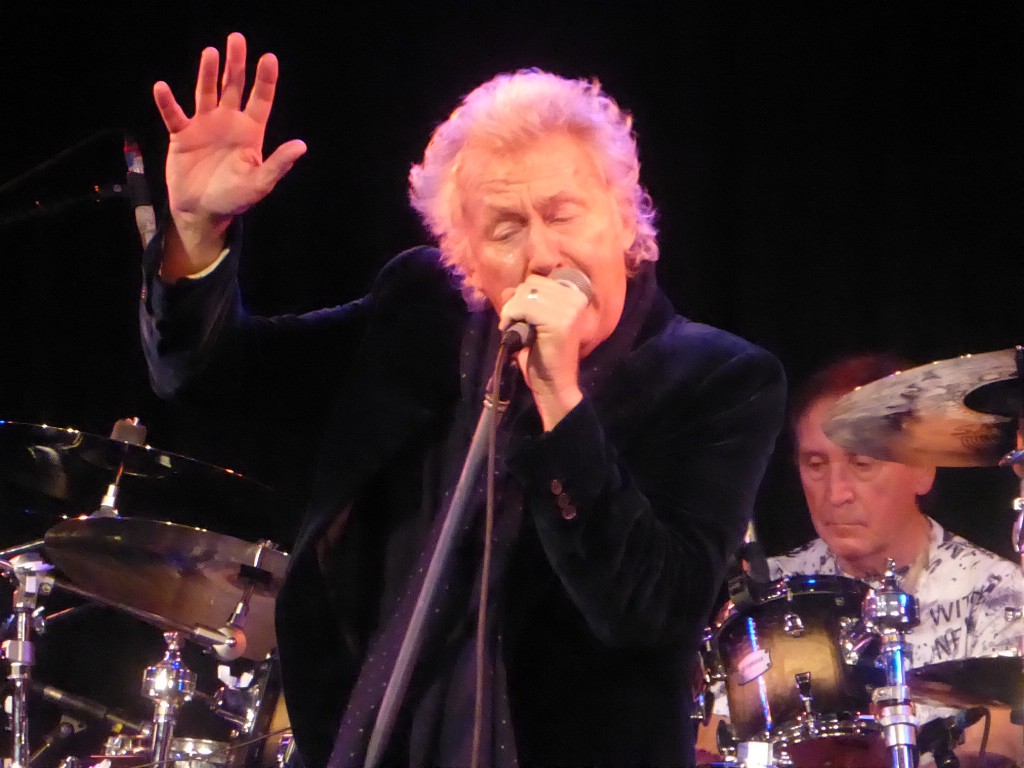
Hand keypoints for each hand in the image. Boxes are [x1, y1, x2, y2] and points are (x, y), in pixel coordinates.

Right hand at [153, 32, 306, 273]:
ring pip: (206, 93)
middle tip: (237, 38)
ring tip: (210, 53)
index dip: (265, 79)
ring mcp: (204, 126)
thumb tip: (301, 146)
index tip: (268, 57)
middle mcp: (228, 123)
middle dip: (236, 64)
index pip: (261, 100)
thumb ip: (279, 164)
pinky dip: (167, 102)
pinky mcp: (182, 135)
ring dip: (208, 73)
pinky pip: (174, 115)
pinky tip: (162, 88)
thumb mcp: (260, 183)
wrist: (203, 211)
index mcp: (251, 132)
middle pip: (233, 87)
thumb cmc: (235, 198)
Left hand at [499, 275, 586, 429]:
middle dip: (517, 303)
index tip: (523, 316)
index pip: (538, 279)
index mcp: (575, 294)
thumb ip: (524, 300)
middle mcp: (577, 297)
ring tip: (517, 329)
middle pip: (532, 283)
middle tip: (517, 324)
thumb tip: (509, 289)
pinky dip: (512, 318)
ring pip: (526, 293)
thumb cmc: (542, 352)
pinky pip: (525, 307)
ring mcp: (571, 309)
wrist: (553, 383)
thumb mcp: (533, 318)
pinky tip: (517, 332)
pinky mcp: (561, 322)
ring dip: (512, 311)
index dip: (523, 296)